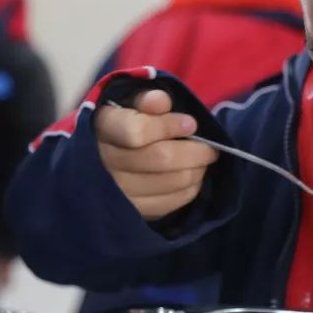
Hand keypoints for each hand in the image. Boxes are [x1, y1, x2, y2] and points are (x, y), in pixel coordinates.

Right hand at [95, 90, 217, 219]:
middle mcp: (102, 162)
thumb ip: (147, 100)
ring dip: (195, 171)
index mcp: (102, 127)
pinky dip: (188, 190)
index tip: (191, 124)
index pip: (136, 131)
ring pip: (168, 182)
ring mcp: (114, 193)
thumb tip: (161, 101)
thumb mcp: (131, 104)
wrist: (104, 156)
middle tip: (210, 148)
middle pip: (160, 158)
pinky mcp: (129, 212)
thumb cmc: (125, 124)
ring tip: (203, 162)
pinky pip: (168, 204)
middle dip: (194, 152)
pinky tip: (192, 178)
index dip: (168, 126)